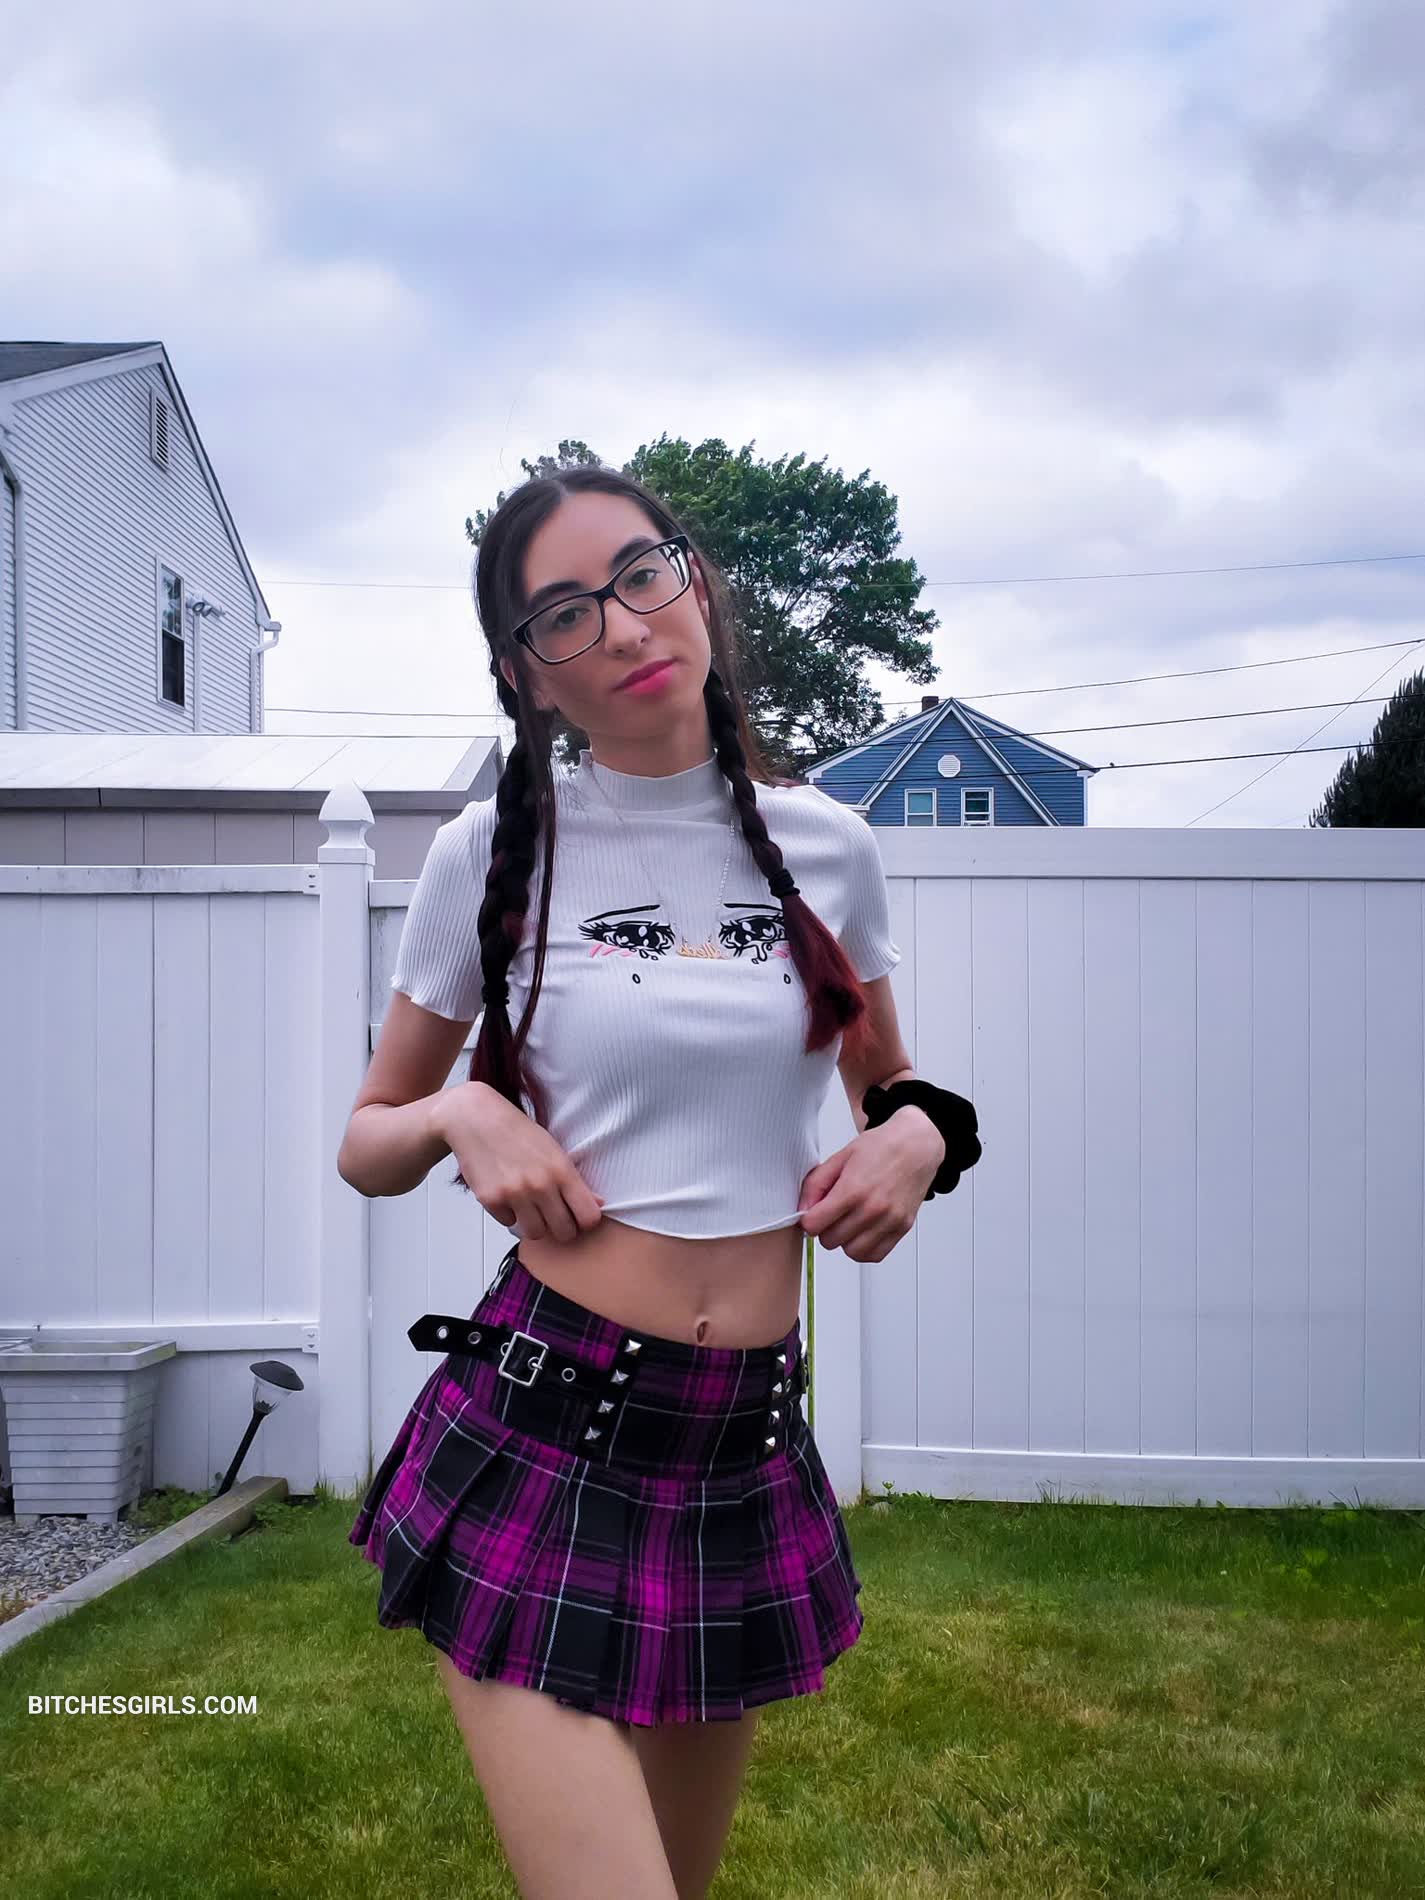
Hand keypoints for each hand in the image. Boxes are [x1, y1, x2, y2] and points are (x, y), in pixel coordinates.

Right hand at [434, 1083, 604, 1245]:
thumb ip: (575, 1180)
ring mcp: (514, 1194)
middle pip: (564, 1232)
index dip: (585, 1221)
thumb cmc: (517, 1131)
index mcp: (562, 1170)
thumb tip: (598, 1205)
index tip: (577, 1215)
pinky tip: (507, 1194)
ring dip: (534, 1224)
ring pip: (536, 1233)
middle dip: (561, 1228)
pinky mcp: (491, 1200)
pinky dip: (509, 1214)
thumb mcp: (553, 1149)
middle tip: (554, 1215)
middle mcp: (540, 1185)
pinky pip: (508, 1223)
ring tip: (530, 1207)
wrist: (476, 1118)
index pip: (588, 1217)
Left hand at [795, 1112, 945, 1262]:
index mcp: (853, 1189)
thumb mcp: (840, 1157)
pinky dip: (864, 1249)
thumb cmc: (882, 1147)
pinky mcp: (902, 1228)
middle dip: (825, 1229)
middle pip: (830, 1241)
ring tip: (848, 1223)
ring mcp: (889, 1221)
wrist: (916, 1146)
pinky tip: (862, 1232)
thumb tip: (803, 1208)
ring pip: (851, 1252)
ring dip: (844, 1241)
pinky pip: (875, 1255)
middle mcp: (872, 1209)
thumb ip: (816, 1184)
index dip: (808, 1219)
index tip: (813, 1213)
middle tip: (831, 1214)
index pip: (814, 1225)